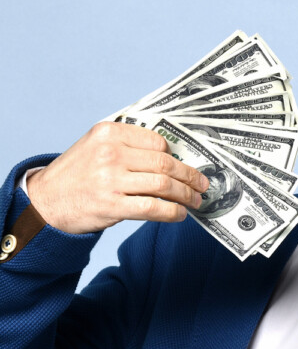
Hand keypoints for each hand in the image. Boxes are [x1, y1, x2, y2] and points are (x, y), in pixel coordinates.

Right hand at [26, 122, 209, 233]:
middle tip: (202, 185)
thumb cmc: (77, 175)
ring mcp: (110, 180)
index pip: (157, 142)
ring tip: (195, 201)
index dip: (176, 157)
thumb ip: (129, 146)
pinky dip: (173, 212)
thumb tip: (174, 159)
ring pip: (164, 185)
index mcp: (108, 133)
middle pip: (166, 164)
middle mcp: (110, 153)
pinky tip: (179, 215)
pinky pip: (154, 208)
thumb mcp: (96, 147)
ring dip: (186, 195)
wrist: (44, 202)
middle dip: (190, 177)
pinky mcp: (111, 205)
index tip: (186, 166)